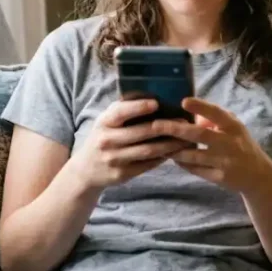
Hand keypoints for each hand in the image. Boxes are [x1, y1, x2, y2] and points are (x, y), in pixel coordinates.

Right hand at [67, 99, 191, 191]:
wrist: (86, 170)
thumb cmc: (103, 137)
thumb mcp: (106, 121)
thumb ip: (123, 110)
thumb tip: (152, 96)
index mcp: (103, 123)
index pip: (120, 113)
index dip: (138, 107)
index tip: (156, 103)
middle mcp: (106, 141)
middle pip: (140, 133)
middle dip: (164, 127)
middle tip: (183, 122)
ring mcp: (114, 159)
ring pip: (147, 151)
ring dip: (169, 144)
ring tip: (185, 138)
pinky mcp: (122, 174)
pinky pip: (147, 164)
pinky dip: (163, 157)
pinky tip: (174, 151)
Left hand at [154, 97, 271, 193]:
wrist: (258, 174)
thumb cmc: (240, 144)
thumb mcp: (234, 127)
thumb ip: (215, 118)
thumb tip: (192, 116)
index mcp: (233, 127)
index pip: (216, 114)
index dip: (200, 107)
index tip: (183, 101)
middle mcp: (229, 143)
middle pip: (199, 135)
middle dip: (176, 130)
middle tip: (156, 125)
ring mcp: (224, 162)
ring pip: (193, 156)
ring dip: (174, 150)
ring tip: (158, 144)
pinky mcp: (219, 177)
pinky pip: (195, 169)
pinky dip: (182, 163)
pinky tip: (172, 157)